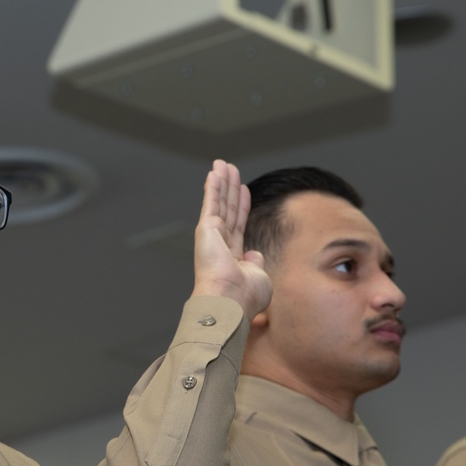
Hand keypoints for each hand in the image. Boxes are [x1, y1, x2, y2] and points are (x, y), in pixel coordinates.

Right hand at [191, 160, 271, 319]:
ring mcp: (211, 236)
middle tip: (229, 169)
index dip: (241, 206)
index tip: (243, 190)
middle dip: (230, 188)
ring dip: (222, 182)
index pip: (238, 225)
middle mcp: (220, 245)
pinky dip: (213, 186)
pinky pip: (211, 202)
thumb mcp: (259, 277)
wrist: (229, 301)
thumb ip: (256, 263)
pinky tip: (214, 172)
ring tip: (223, 164)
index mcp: (232, 257)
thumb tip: (254, 254)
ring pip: (220, 202)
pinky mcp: (206, 229)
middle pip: (227, 209)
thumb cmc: (245, 297)